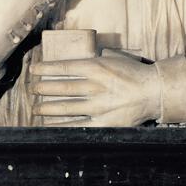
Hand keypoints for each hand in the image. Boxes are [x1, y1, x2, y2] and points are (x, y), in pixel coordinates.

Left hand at [29, 54, 160, 126]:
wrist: (153, 91)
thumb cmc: (131, 72)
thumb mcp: (111, 58)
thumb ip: (92, 61)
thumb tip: (72, 62)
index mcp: (97, 67)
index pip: (64, 67)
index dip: (46, 69)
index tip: (33, 70)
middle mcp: (95, 86)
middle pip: (62, 88)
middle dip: (43, 89)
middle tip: (32, 90)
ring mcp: (99, 106)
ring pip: (66, 107)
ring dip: (48, 108)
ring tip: (36, 108)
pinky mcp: (104, 123)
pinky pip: (77, 126)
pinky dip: (61, 126)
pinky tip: (50, 125)